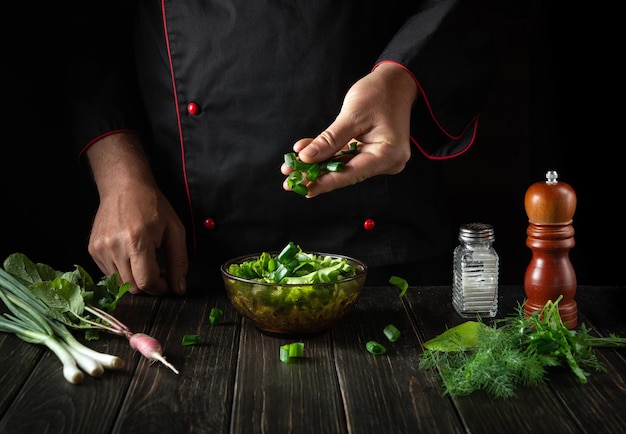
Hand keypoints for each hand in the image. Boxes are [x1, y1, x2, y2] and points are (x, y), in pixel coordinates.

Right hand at [86, 133, 187, 295]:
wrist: (124, 186)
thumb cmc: (153, 205)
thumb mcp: (175, 229)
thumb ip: (179, 261)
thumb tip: (179, 288)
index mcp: (137, 241)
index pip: (146, 282)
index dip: (161, 289)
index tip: (169, 285)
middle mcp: (115, 247)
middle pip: (132, 287)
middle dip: (149, 285)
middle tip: (159, 272)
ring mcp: (100, 249)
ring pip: (120, 283)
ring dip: (136, 279)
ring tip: (145, 261)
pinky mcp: (92, 250)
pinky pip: (110, 274)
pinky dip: (123, 271)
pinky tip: (131, 255)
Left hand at [281, 62, 419, 196]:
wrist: (397, 81)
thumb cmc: (379, 93)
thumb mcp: (352, 115)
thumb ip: (330, 140)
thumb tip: (306, 158)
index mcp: (388, 154)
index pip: (351, 174)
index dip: (325, 182)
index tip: (303, 187)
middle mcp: (387, 161)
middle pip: (346, 174)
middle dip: (316, 176)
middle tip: (290, 181)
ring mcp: (379, 158)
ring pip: (343, 166)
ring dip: (318, 166)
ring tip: (292, 168)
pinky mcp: (371, 152)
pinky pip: (346, 156)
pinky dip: (327, 155)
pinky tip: (306, 153)